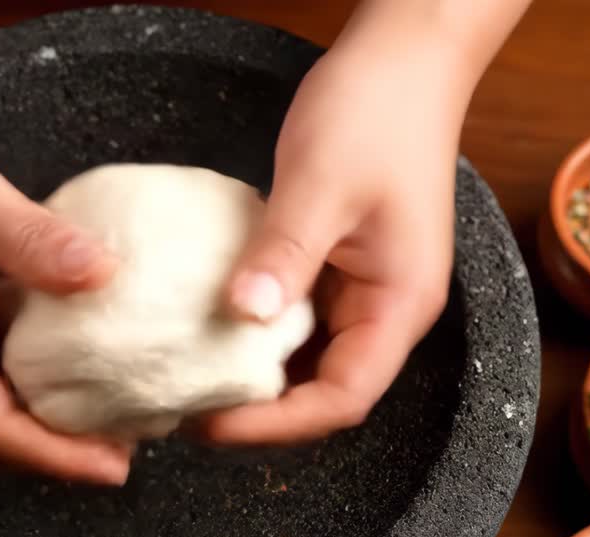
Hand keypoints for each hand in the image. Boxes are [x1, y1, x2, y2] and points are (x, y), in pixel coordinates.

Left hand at [203, 39, 468, 443]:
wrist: (403, 58)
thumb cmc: (378, 112)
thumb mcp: (322, 185)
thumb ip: (285, 255)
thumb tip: (242, 317)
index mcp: (400, 304)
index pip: (343, 397)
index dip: (278, 424)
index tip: (211, 423)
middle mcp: (386, 310)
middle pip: (324, 390)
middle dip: (259, 413)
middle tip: (185, 412)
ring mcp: (361, 289)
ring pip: (306, 359)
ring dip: (252, 377)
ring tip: (187, 383)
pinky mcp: (336, 267)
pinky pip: (293, 318)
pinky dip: (252, 333)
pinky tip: (206, 331)